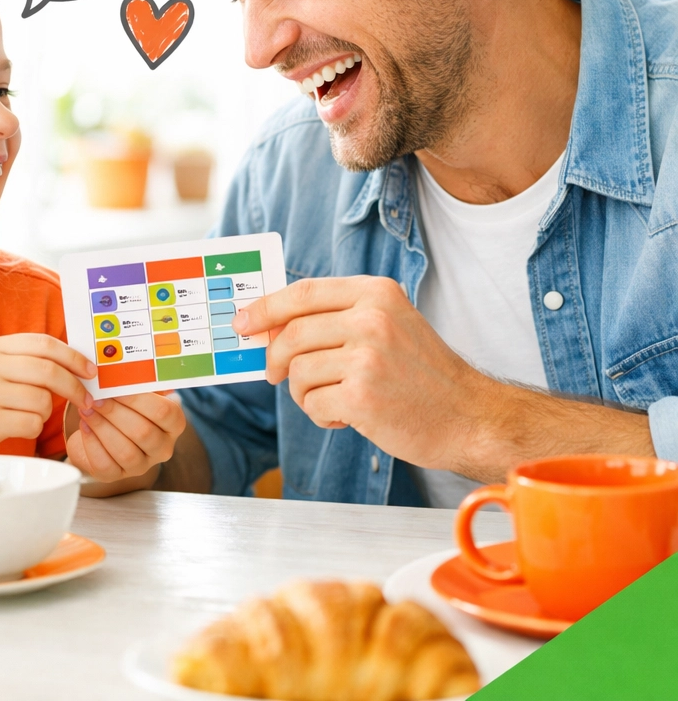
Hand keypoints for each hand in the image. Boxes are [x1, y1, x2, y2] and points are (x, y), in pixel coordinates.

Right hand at [0, 334, 94, 452]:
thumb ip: (24, 360)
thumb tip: (74, 363)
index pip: (44, 343)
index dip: (73, 357)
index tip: (90, 370)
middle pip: (50, 371)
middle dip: (75, 387)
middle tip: (86, 399)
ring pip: (43, 400)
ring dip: (46, 412)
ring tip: (27, 415)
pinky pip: (32, 423)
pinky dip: (32, 428)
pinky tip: (14, 427)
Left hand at [66, 392, 185, 482]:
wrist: (106, 431)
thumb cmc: (125, 406)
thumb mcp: (136, 392)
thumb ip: (134, 381)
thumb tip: (120, 366)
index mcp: (173, 423)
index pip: (164, 413)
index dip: (139, 400)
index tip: (117, 387)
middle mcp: (162, 447)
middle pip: (143, 432)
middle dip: (115, 413)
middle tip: (96, 398)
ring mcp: (141, 465)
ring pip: (125, 451)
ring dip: (102, 427)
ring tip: (86, 409)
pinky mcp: (116, 476)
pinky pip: (105, 464)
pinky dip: (92, 443)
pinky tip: (85, 426)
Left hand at [233, 276, 494, 472]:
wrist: (468, 416)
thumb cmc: (421, 373)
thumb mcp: (387, 323)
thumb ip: (335, 317)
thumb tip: (268, 324)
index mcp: (375, 293)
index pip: (302, 293)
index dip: (265, 308)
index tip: (243, 322)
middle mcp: (372, 318)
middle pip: (291, 333)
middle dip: (275, 358)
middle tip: (275, 374)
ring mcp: (368, 357)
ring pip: (297, 371)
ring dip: (303, 393)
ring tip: (330, 399)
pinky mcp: (363, 396)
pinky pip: (312, 403)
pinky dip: (320, 415)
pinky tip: (346, 417)